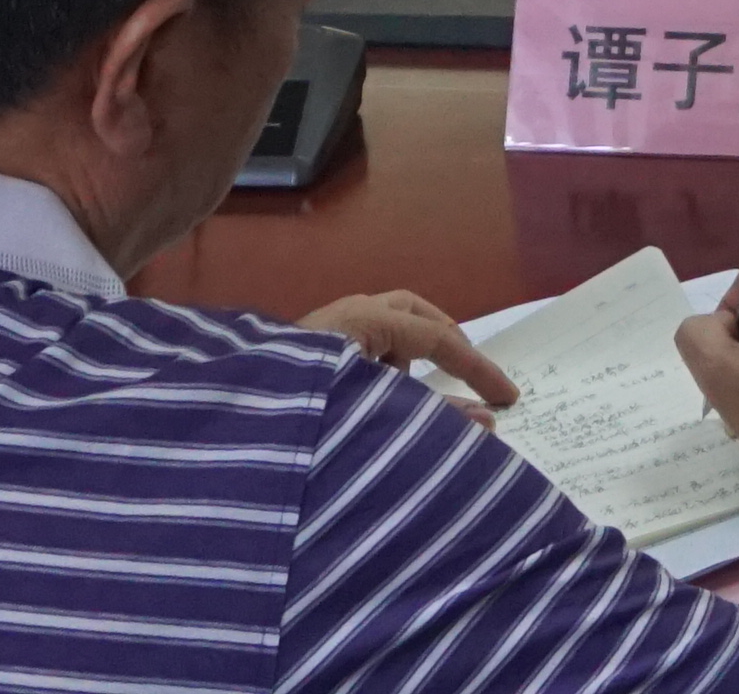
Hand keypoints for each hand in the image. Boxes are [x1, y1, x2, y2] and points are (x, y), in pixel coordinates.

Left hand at [301, 290, 512, 421]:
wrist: (230, 426)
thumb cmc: (305, 415)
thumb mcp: (376, 417)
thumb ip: (433, 419)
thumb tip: (488, 422)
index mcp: (364, 321)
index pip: (437, 339)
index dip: (477, 368)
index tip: (508, 398)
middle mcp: (345, 315)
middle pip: (413, 312)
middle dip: (448, 340)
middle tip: (474, 374)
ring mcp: (324, 329)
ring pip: (387, 324)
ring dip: (415, 350)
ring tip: (427, 392)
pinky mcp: (308, 351)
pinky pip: (363, 343)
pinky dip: (387, 362)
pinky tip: (383, 399)